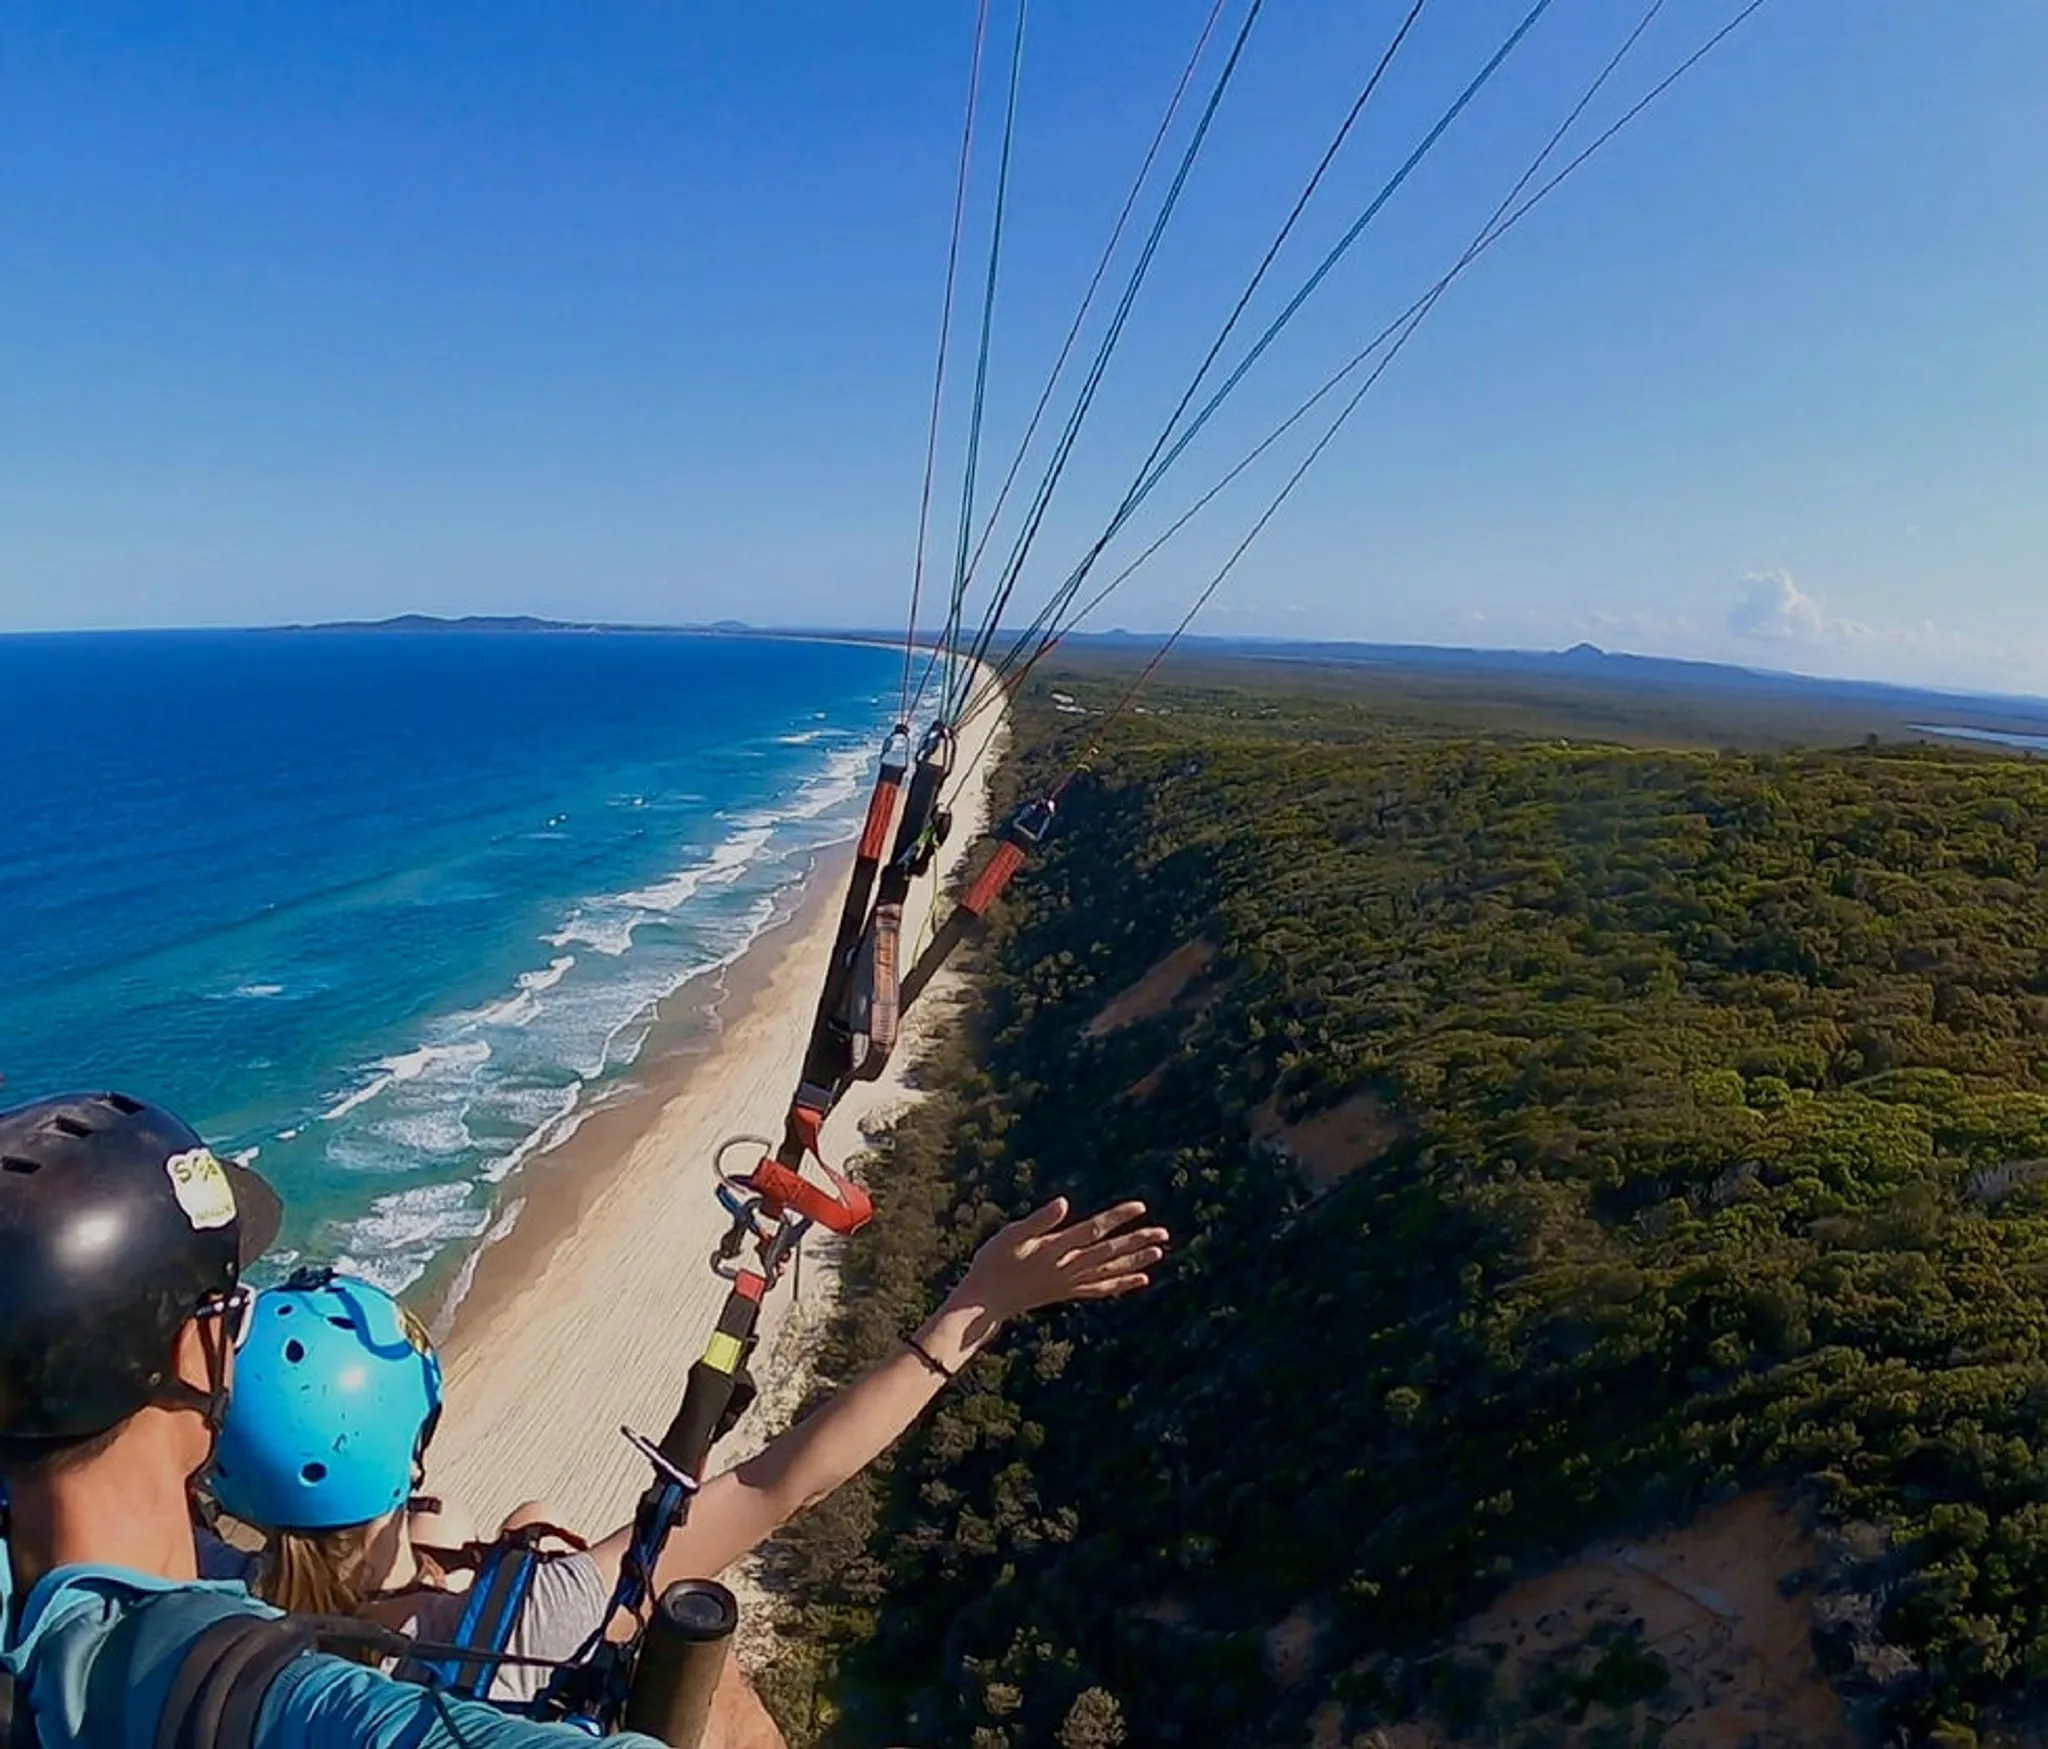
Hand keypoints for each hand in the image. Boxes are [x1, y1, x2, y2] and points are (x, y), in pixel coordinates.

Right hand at [948, 1197, 1168, 1326]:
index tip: (1140, 1207)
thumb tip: (1064, 1204)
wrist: (986, 1301)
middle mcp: (1068, 1267)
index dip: (1117, 1218)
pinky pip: (1101, 1289)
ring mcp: (1070, 1282)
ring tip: (1159, 1252)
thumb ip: (1040, 1220)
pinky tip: (1140, 1280)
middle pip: (1109, 1252)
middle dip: (1136, 1241)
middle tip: (1163, 1233)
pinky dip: (1121, 1283)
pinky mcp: (1068, 1292)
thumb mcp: (1012, 1234)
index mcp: (1057, 1248)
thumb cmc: (993, 1261)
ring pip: (1109, 1271)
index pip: (1094, 1230)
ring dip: (1135, 1262)